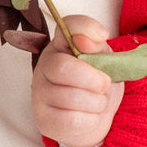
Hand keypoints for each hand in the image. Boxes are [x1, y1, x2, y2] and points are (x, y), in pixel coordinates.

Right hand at [31, 14, 124, 146]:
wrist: (93, 118)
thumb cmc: (97, 86)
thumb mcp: (104, 63)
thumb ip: (97, 49)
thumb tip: (86, 40)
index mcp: (62, 46)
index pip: (67, 26)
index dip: (86, 28)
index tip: (104, 36)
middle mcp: (45, 66)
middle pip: (62, 67)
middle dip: (93, 79)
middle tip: (105, 85)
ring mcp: (41, 94)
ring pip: (70, 98)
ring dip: (97, 102)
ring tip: (98, 102)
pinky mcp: (45, 120)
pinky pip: (72, 120)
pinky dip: (91, 120)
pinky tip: (90, 116)